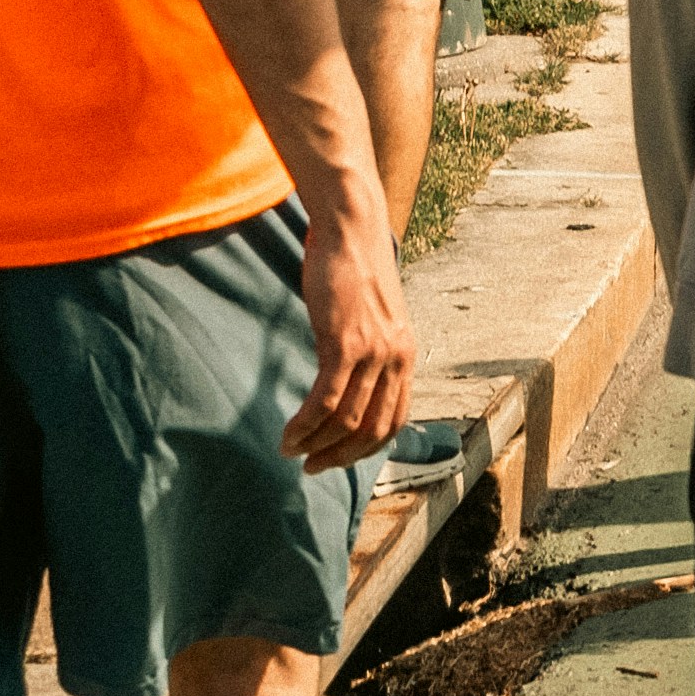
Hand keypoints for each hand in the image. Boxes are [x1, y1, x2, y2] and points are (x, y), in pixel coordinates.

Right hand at [289, 172, 415, 468]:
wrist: (352, 229)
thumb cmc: (354, 269)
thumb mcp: (373, 316)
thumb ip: (369, 349)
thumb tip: (349, 380)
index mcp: (405, 355)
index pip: (395, 422)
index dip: (365, 449)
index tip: (337, 459)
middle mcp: (396, 358)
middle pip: (372, 430)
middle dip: (339, 456)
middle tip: (311, 466)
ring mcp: (373, 352)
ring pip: (346, 420)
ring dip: (315, 444)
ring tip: (290, 450)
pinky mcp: (344, 343)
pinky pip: (326, 399)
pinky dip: (306, 424)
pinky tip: (289, 433)